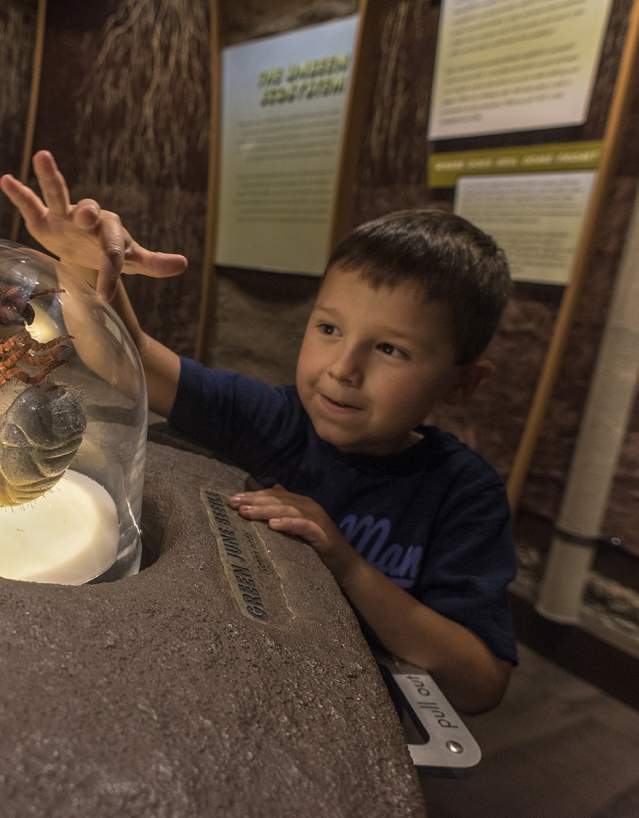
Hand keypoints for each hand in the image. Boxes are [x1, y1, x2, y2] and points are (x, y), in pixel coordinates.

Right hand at [0, 151, 187, 300]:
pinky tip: (7, 180)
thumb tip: (185, 263)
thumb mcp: (134, 259)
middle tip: (85, 215)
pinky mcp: (43, 219)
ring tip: (43, 155)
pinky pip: (31, 203)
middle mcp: (88, 219)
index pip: (113, 253)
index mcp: (112, 232)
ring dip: (51, 177)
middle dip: (88, 213)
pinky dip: (19, 193)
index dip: (111, 274)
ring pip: (59, 194)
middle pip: (90, 212)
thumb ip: (155, 263)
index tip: (105, 297)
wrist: (87, 248)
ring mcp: (64, 216)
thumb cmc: (113, 252)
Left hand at [228, 484, 354, 566]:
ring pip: (287, 510)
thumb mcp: (300, 525)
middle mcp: (308, 506)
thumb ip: (287, 508)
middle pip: (278, 500)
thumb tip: (274, 489)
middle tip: (233, 503)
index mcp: (302, 503)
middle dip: (254, 500)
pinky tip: (272, 525)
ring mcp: (316, 519)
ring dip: (265, 510)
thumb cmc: (319, 546)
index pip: (274, 495)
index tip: (231, 500)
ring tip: (246, 512)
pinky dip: (288, 524)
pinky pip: (302, 526)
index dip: (253, 495)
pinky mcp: (321, 533)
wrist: (345, 564)